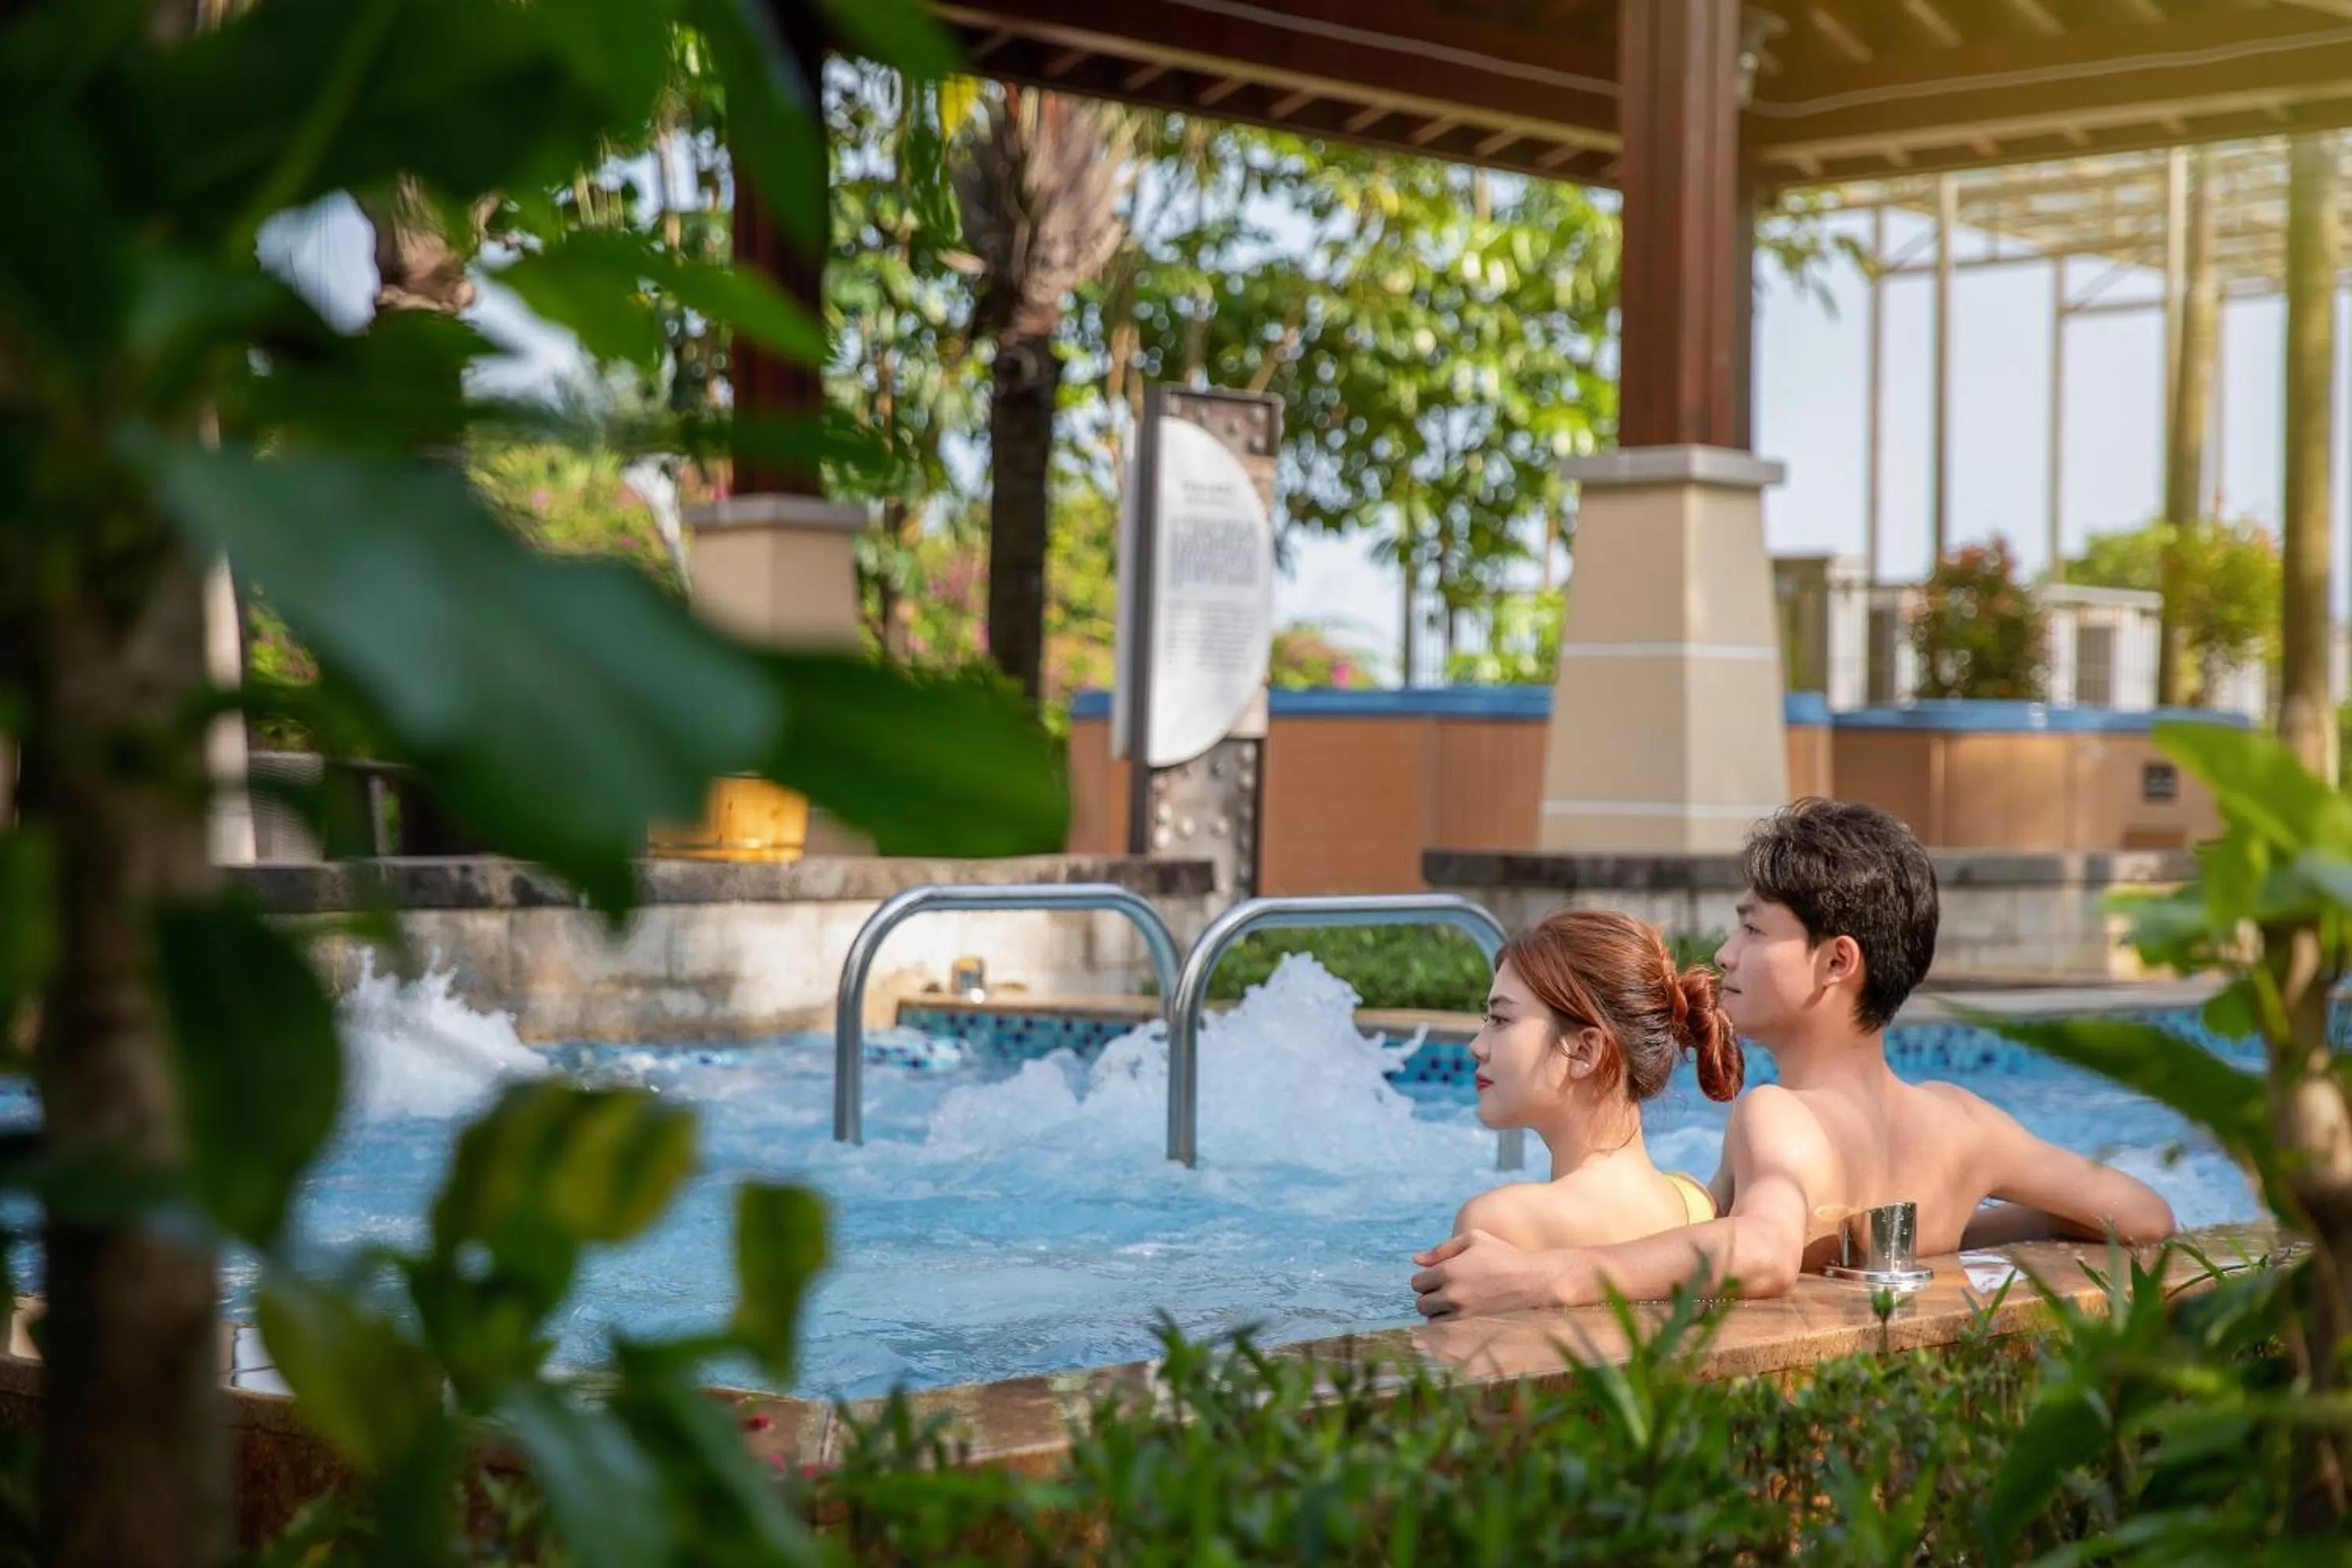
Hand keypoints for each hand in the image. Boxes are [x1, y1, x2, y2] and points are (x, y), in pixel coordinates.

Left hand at [1410, 1229, 1560, 1317]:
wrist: (1531, 1280)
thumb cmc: (1502, 1255)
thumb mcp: (1473, 1240)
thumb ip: (1441, 1249)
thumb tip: (1416, 1260)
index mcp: (1449, 1271)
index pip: (1417, 1282)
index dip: (1424, 1278)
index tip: (1437, 1275)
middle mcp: (1452, 1294)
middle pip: (1421, 1303)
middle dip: (1427, 1295)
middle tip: (1443, 1288)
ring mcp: (1463, 1312)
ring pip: (1431, 1319)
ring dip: (1436, 1310)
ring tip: (1451, 1299)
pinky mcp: (1473, 1324)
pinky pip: (1446, 1329)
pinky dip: (1446, 1322)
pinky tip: (1458, 1310)